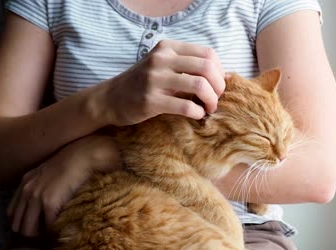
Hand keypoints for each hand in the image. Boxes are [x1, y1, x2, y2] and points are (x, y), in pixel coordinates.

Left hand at [6, 134, 119, 236]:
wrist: (82, 156)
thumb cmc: (72, 162)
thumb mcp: (49, 171)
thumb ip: (42, 184)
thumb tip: (46, 199)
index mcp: (25, 182)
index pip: (12, 212)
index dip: (21, 222)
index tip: (34, 225)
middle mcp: (26, 190)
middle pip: (17, 224)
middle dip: (29, 232)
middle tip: (43, 234)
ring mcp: (36, 196)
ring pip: (27, 230)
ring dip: (39, 235)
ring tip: (51, 235)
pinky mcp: (49, 202)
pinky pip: (47, 225)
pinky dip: (52, 231)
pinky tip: (60, 229)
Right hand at [100, 39, 225, 125]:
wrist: (110, 99)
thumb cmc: (142, 84)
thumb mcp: (163, 66)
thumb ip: (188, 67)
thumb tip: (225, 76)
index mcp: (167, 48)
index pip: (208, 54)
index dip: (220, 71)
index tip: (217, 85)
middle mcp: (161, 59)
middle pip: (206, 68)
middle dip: (219, 86)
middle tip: (216, 99)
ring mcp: (154, 80)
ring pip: (199, 86)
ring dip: (211, 100)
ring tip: (209, 108)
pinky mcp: (151, 101)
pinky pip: (185, 107)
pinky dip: (197, 113)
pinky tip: (197, 116)